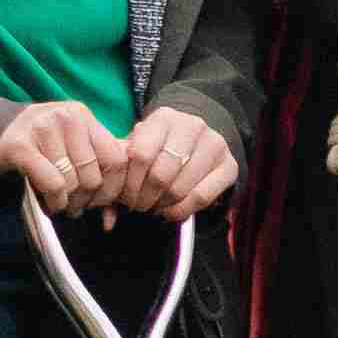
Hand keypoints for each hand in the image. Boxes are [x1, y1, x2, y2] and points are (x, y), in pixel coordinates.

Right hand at [0, 99, 133, 214]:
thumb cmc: (40, 144)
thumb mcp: (71, 143)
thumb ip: (95, 164)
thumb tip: (115, 210)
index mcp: (83, 115)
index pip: (115, 157)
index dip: (113, 187)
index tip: (100, 202)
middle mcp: (66, 117)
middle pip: (93, 175)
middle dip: (86, 200)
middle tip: (76, 207)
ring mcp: (43, 128)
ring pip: (72, 183)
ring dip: (68, 203)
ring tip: (61, 204)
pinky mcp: (21, 146)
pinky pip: (52, 184)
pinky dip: (55, 202)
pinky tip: (50, 204)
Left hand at [114, 107, 238, 219]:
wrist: (197, 138)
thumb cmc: (158, 147)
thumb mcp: (136, 150)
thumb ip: (118, 177)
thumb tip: (108, 220)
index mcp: (164, 117)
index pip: (140, 155)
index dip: (130, 183)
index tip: (125, 196)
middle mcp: (192, 125)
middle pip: (161, 174)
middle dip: (145, 198)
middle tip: (140, 205)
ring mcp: (214, 143)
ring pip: (181, 188)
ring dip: (163, 206)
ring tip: (155, 208)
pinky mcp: (230, 164)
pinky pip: (202, 197)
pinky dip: (183, 211)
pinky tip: (173, 211)